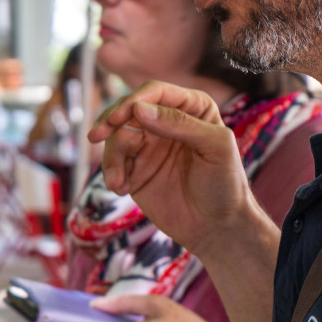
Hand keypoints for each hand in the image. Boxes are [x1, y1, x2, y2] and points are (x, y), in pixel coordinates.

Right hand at [88, 81, 257, 259]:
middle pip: (129, 110)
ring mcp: (150, 145)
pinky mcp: (137, 169)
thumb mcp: (215, 146)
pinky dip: (112, 173)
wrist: (218, 228)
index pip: (156, 92)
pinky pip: (114, 162)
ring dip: (111, 157)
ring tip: (117, 181)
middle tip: (95, 136)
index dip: (134, 100)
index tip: (119, 117)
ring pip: (117, 136)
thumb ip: (180, 123)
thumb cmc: (226, 183)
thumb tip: (138, 109)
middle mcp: (167, 122)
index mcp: (192, 107)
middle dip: (111, 122)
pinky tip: (121, 188)